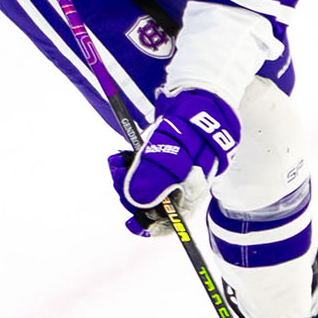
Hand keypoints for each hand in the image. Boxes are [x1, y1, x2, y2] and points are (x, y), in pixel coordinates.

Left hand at [108, 89, 240, 235]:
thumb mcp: (173, 147)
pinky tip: (123, 157)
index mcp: (194, 190)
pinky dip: (131, 167)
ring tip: (117, 161)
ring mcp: (175, 173)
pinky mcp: (165, 159)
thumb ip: (157, 174)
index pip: (173, 221)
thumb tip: (138, 201)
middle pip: (154, 205)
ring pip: (146, 188)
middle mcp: (185, 186)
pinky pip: (144, 172)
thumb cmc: (192, 122)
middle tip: (117, 170)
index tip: (130, 224)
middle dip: (131, 193)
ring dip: (127, 179)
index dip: (150, 225)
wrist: (200, 92)